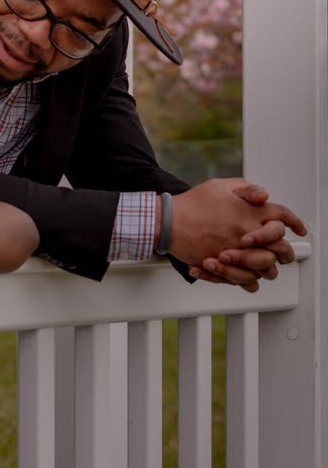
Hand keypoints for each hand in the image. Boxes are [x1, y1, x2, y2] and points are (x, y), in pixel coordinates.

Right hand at [170, 178, 305, 290]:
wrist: (168, 222)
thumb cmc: (192, 204)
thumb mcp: (219, 186)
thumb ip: (246, 189)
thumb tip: (264, 196)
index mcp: (248, 212)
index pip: (282, 216)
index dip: (295, 222)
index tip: (299, 228)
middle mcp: (246, 233)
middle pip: (281, 247)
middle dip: (284, 249)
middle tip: (282, 250)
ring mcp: (236, 252)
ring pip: (266, 268)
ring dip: (267, 266)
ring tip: (262, 262)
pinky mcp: (224, 266)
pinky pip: (246, 282)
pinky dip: (249, 280)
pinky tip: (247, 274)